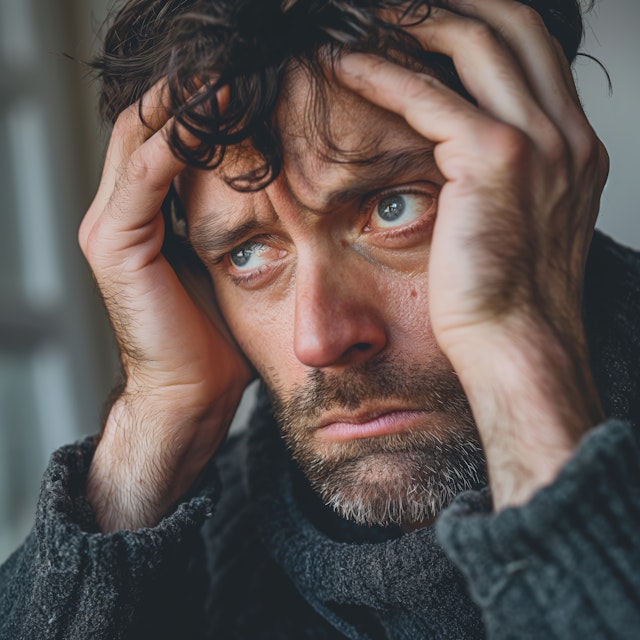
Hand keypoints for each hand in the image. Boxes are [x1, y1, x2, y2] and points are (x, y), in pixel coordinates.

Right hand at [79, 82, 251, 530]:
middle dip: (189, 88)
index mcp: (146, 212)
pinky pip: (143, 179)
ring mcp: (110, 226)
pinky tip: (206, 114)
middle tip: (235, 56)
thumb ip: (234, 218)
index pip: (165, 133)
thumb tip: (275, 180)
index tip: (248, 72)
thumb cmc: (218, 334)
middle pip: (147, 122)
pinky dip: (172, 141)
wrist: (193, 393)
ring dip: (181, 101)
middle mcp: (119, 210)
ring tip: (225, 70)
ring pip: (139, 138)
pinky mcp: (114, 247)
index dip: (200, 99)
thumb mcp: (231, 262)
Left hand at [337, 0, 608, 508]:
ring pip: (474, 42)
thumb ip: (497, 179)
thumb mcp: (514, 225)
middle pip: (511, 25)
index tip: (424, 17)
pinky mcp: (494, 161)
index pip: (527, 52)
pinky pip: (428, 96)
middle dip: (450, 2)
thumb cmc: (503, 297)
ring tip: (362, 18)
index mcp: (571, 148)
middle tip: (391, 4)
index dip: (477, 21)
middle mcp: (564, 133)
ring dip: (413, 20)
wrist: (517, 343)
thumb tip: (453, 154)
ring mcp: (538, 142)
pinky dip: (382, 72)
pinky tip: (344, 63)